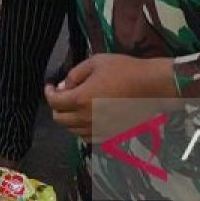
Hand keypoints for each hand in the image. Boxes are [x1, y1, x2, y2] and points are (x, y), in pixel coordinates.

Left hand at [44, 54, 178, 141]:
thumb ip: (74, 74)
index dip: (48, 93)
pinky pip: (87, 138)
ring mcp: (98, 129)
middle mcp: (87, 118)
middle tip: (62, 95)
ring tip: (75, 105)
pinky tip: (87, 117)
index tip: (51, 86)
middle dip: (56, 106)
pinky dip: (81, 129)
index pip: (54, 103)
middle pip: (60, 119)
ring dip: (69, 118)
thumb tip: (63, 87)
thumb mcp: (95, 62)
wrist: (151, 87)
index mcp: (81, 99)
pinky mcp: (110, 135)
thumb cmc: (124, 70)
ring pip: (72, 130)